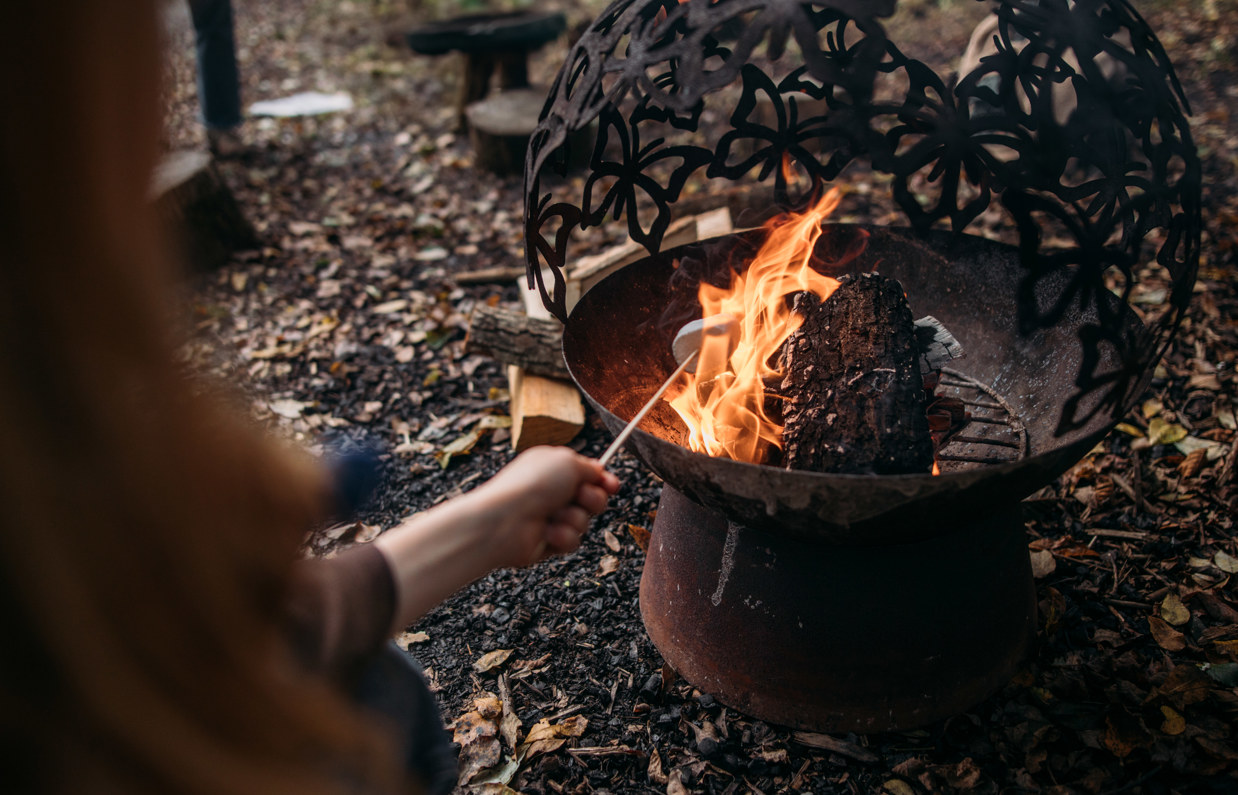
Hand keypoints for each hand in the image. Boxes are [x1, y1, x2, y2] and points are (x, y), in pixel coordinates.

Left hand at [471, 446, 620, 568]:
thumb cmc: (533, 485)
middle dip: (593, 499)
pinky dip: (563, 536)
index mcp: (552, 468)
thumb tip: (600, 472)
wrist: (505, 520)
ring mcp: (549, 517)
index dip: (603, 480)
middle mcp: (551, 492)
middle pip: (592, 498)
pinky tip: (547, 532)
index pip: (586, 474)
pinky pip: (572, 540)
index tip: (613, 485)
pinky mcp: (548, 541)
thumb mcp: (568, 462)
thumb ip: (590, 468)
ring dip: (574, 518)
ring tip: (555, 516)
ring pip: (584, 521)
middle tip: (580, 497)